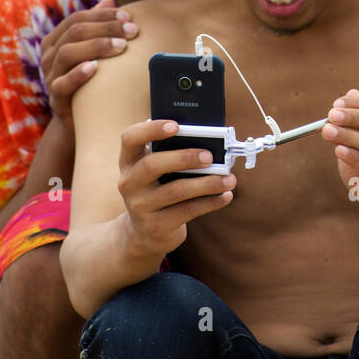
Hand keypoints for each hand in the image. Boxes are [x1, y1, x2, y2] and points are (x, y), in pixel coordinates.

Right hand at [41, 0, 138, 132]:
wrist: (79, 118)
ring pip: (67, 53)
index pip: (77, 19)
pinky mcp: (55, 98)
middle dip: (106, 28)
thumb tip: (110, 0)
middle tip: (132, 31)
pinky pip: (62, 83)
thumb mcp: (94, 51)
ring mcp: (49, 76)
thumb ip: (98, 26)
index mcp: (56, 40)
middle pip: (74, 32)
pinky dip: (78, 74)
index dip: (103, 15)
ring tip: (122, 47)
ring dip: (96, 46)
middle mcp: (49, 55)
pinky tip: (96, 68)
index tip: (128, 17)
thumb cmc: (90, 79)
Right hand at [117, 118, 235, 257]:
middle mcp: (129, 183)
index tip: (175, 125)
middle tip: (209, 156)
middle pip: (152, 165)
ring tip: (229, 179)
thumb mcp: (156, 173)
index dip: (150, 130)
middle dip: (184, 158)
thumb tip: (209, 142)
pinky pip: (188, 211)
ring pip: (176, 191)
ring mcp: (141, 206)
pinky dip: (210, 202)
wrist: (145, 233)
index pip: (130, 139)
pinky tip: (225, 196)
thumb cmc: (158, 191)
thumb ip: (171, 155)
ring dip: (206, 183)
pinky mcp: (157, 226)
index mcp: (129, 162)